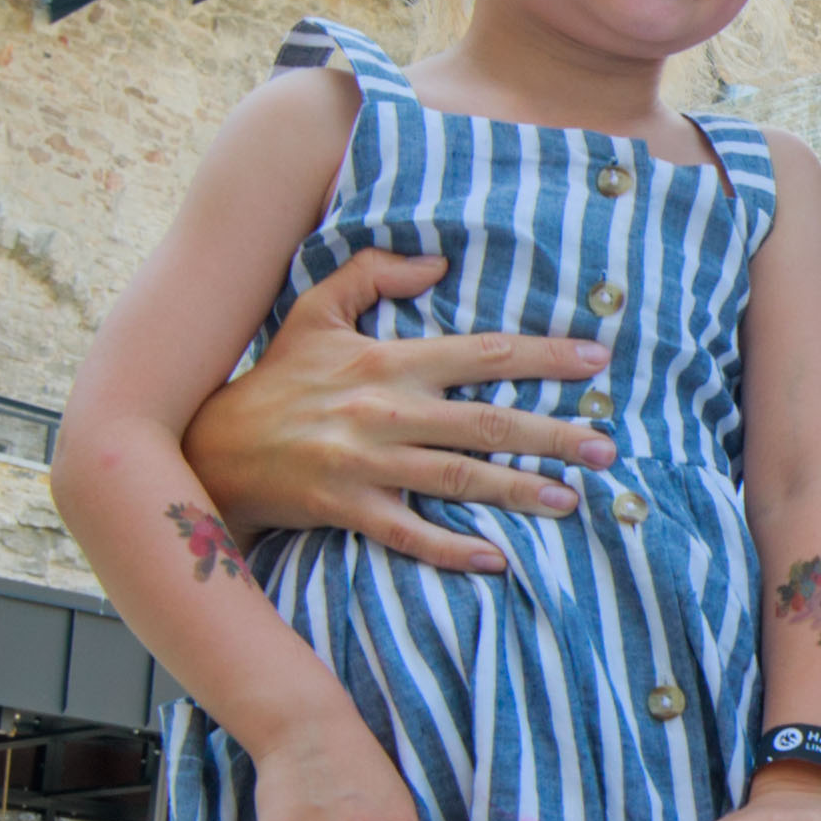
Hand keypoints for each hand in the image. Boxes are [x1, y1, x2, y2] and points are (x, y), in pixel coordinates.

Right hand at [180, 250, 612, 574]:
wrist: (213, 446)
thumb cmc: (277, 378)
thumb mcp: (316, 309)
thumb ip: (374, 274)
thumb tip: (438, 262)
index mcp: (389, 360)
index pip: (483, 354)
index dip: (544, 357)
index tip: (598, 363)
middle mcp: (386, 411)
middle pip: (487, 422)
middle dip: (553, 434)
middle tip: (606, 447)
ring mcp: (368, 464)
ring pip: (459, 478)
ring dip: (519, 490)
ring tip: (572, 500)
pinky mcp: (348, 508)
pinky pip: (410, 532)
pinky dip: (452, 548)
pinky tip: (495, 558)